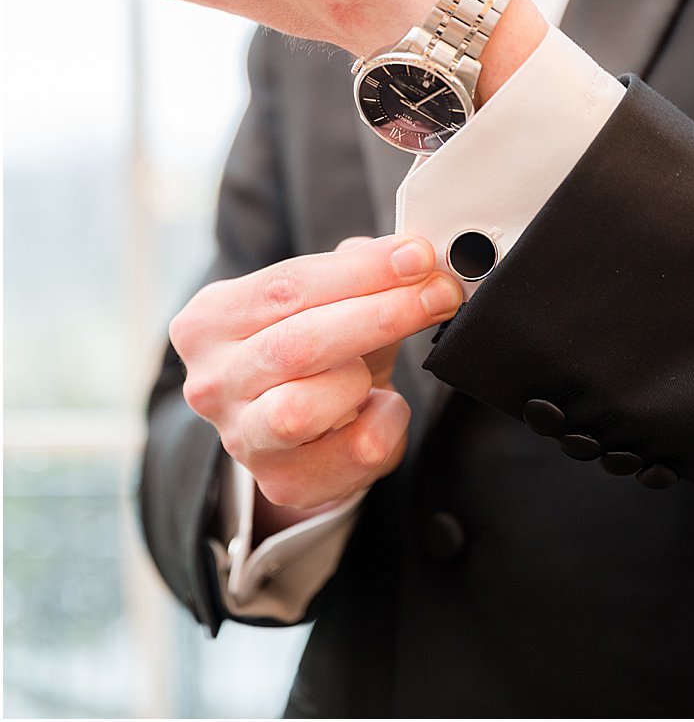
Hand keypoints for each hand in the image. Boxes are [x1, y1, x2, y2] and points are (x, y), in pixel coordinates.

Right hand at [169, 234, 462, 525]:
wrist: (304, 427)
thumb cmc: (316, 348)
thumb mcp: (327, 300)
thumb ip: (358, 271)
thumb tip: (406, 255)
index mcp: (210, 322)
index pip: (286, 287)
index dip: (362, 271)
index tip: (419, 256)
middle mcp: (213, 383)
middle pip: (298, 345)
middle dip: (381, 315)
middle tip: (438, 294)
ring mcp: (243, 439)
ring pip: (304, 410)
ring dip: (360, 378)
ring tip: (375, 369)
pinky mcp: (285, 483)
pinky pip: (356, 450)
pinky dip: (388, 421)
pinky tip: (382, 405)